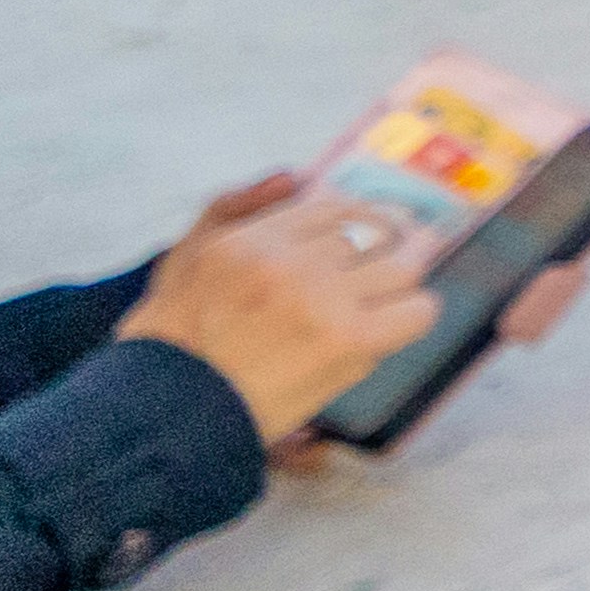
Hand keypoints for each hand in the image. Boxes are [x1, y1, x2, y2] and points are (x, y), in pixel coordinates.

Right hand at [122, 175, 443, 448]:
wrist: (172, 414)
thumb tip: (292, 176)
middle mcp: (288, 262)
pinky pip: (417, 311)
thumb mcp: (184, 259)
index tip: (365, 242)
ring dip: (398, 285)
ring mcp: (322, 300)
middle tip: (375, 275)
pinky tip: (391, 328)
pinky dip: (415, 316)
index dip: (359, 223)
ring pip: (403, 267)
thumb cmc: (175, 340)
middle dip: (380, 253)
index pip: (338, 207)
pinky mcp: (348, 341)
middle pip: (377, 233)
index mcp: (250, 239)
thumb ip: (232, 207)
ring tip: (379, 304)